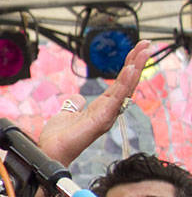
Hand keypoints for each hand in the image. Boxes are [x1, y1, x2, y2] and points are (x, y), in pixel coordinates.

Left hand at [37, 40, 151, 167]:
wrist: (50, 151)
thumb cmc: (59, 137)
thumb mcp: (67, 114)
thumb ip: (75, 105)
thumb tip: (78, 99)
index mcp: (102, 108)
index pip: (119, 84)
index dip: (128, 67)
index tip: (136, 50)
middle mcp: (108, 111)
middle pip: (127, 83)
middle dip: (137, 63)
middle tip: (146, 45)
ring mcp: (107, 115)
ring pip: (125, 88)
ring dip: (135, 68)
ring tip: (143, 52)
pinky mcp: (102, 119)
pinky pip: (116, 97)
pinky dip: (124, 82)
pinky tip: (130, 69)